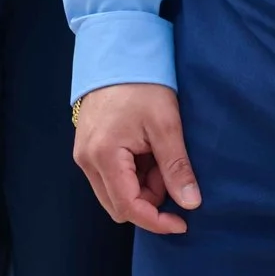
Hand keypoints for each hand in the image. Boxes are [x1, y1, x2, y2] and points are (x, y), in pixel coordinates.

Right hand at [72, 83, 200, 233]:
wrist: (118, 53)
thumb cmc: (142, 84)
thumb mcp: (165, 125)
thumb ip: (176, 167)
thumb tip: (190, 203)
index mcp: (103, 156)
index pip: (129, 208)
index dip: (157, 221)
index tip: (183, 222)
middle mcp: (86, 160)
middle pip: (119, 206)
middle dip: (149, 201)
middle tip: (171, 174)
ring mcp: (84, 154)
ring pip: (115, 193)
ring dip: (142, 187)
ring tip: (159, 156)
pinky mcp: (88, 148)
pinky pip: (110, 177)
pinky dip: (133, 175)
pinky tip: (147, 152)